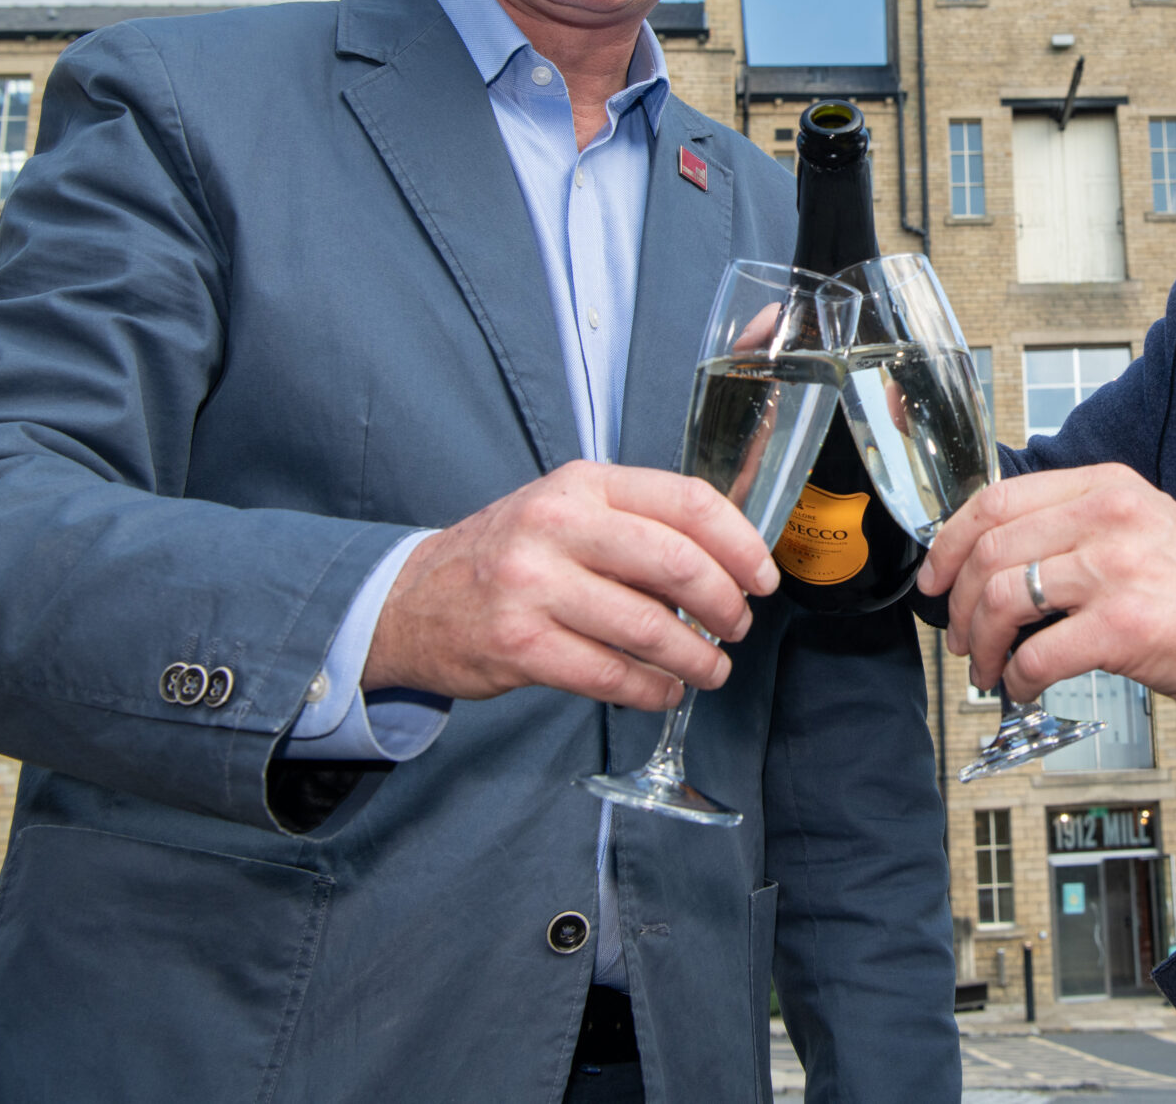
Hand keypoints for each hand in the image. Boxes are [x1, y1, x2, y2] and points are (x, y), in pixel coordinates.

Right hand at [363, 462, 779, 709]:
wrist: (412, 600)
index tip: (762, 577)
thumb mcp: (568, 510)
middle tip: (738, 626)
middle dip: (726, 604)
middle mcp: (557, 525)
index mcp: (583, 484)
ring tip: (710, 670)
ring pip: (649, 627)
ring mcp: (534, 586)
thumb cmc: (509, 555)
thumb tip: (728, 560)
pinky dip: (652, 690)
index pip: (687, 502)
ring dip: (696, 658)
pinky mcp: (519, 646)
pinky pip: (611, 675)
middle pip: (677, 563)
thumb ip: (639, 523)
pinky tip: (663, 691)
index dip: (740, 544)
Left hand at [918, 463, 1175, 711]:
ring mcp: (1115, 570)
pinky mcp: (1124, 628)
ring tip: (987, 668)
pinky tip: (1022, 687)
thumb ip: (1076, 526)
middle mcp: (1108, 518)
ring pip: (1001, 600)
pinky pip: (1037, 655)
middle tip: (960, 635)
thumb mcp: (1141, 524)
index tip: (936, 575)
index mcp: (1107, 486)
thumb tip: (995, 559)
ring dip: (981, 645)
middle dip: (956, 603)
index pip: (997, 499)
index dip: (950, 541)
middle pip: (989, 551)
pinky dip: (1015, 679)